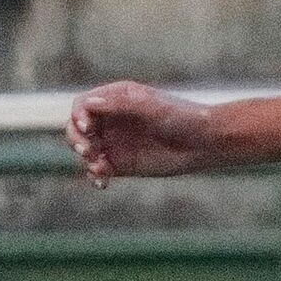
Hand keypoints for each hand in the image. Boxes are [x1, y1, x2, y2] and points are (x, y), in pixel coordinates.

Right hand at [65, 82, 213, 186]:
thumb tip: (88, 104)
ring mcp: (113, 142)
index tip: (87, 128)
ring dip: (85, 159)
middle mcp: (110, 119)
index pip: (83, 106)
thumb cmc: (180, 117)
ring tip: (100, 167)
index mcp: (114, 99)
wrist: (203, 142)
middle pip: (77, 128)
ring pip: (85, 150)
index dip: (78, 116)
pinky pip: (98, 169)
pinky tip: (102, 181)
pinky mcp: (120, 164)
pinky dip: (95, 175)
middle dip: (76, 139)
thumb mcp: (150, 107)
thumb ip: (119, 104)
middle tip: (88, 151)